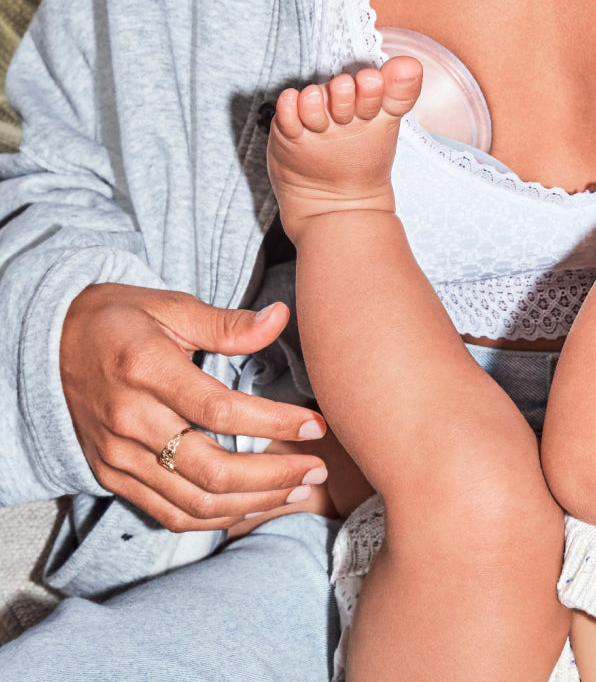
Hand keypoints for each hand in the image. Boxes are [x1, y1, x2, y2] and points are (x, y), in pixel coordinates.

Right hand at [61, 283, 327, 531]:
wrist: (51, 343)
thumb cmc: (121, 319)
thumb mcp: (172, 306)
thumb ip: (228, 323)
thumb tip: (280, 318)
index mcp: (146, 370)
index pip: (219, 410)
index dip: (273, 423)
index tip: (315, 425)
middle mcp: (129, 420)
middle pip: (210, 468)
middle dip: (273, 476)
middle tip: (317, 469)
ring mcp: (118, 456)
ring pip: (193, 501)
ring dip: (253, 502)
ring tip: (299, 489)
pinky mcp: (113, 476)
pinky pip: (169, 513)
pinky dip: (216, 517)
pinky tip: (254, 504)